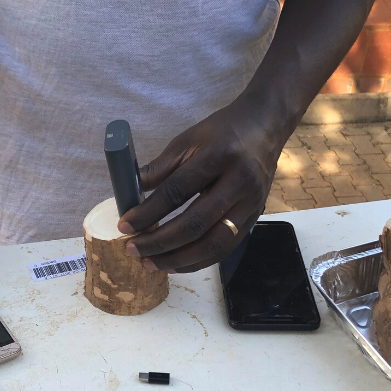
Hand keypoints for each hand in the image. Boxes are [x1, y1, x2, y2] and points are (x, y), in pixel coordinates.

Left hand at [117, 101, 283, 272]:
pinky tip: (175, 264)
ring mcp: (250, 204)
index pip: (178, 191)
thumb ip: (160, 168)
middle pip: (196, 224)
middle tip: (132, 249)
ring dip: (178, 259)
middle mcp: (239, 183)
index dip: (149, 212)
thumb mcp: (187, 140)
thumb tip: (129, 195)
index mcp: (219, 157)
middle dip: (160, 242)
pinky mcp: (254, 218)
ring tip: (150, 263)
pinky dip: (198, 260)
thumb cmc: (222, 132)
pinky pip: (225, 248)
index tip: (125, 226)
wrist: (265, 127)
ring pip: (213, 243)